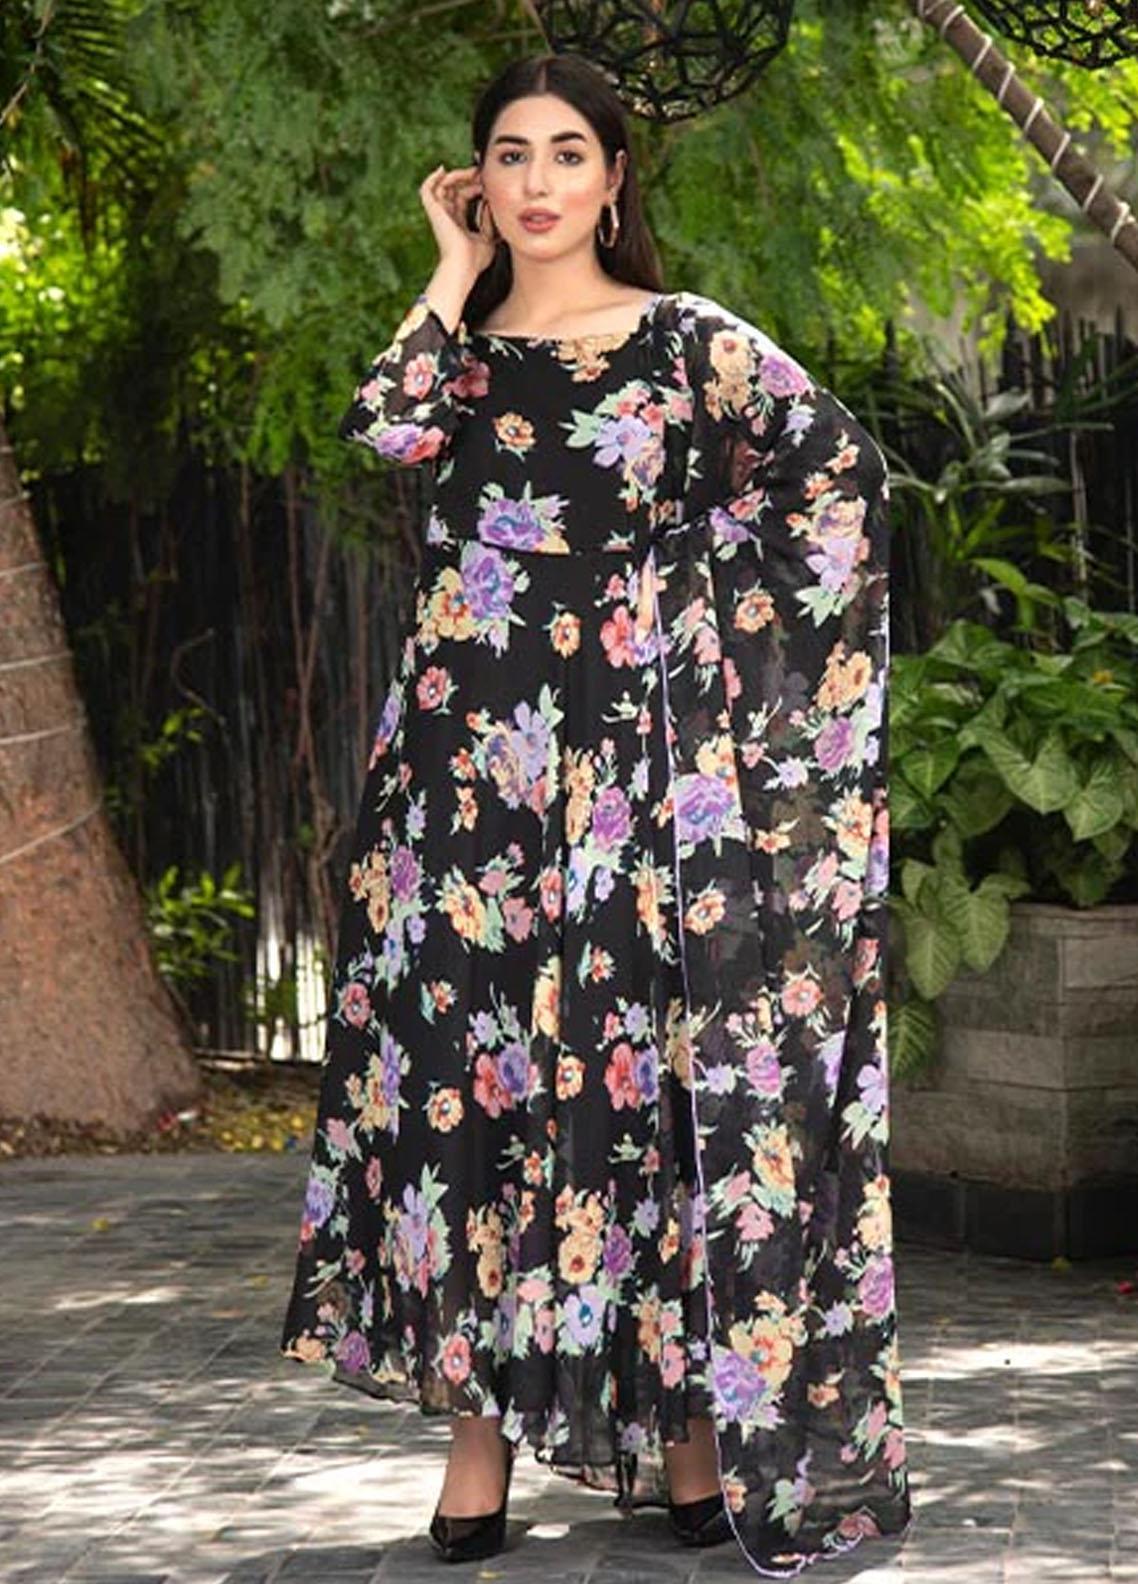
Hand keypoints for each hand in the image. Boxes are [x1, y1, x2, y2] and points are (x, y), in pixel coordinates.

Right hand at [420, 163, 497, 279]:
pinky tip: (442, 170)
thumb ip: (490, 222)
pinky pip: (427, 190)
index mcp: (459, 224)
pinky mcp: (433, 212)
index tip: (487, 181)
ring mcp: (439, 215)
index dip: (474, 187)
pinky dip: (431, 178)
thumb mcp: (489, 238)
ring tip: (471, 172)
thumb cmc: (475, 260)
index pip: (464, 198)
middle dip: (468, 179)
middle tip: (481, 173)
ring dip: (456, 176)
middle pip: (454, 190)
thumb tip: (492, 203)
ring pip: (442, 186)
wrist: (462, 266)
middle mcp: (447, 218)